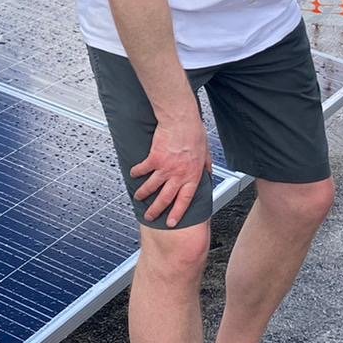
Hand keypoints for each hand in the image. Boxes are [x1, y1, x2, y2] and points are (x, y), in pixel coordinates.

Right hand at [130, 113, 211, 227]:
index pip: (185, 200)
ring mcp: (165, 168)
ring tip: (138, 198)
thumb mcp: (206, 151)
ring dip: (143, 194)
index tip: (172, 223)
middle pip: (165, 199)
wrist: (181, 119)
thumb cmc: (194, 132)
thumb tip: (208, 173)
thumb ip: (206, 165)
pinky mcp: (154, 159)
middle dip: (156, 211)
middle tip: (150, 217)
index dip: (178, 213)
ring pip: (151, 187)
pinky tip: (133, 175)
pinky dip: (136, 173)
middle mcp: (178, 175)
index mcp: (192, 175)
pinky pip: (142, 170)